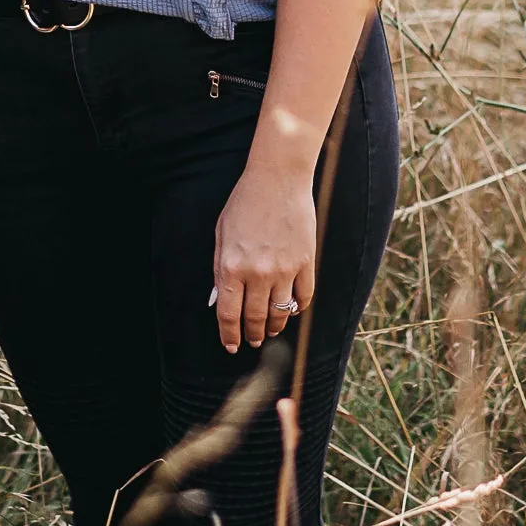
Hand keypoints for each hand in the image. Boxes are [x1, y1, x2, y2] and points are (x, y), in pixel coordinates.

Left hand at [210, 163, 316, 353]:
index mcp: (231, 266)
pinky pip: (304, 297)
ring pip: (280, 312)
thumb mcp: (221, 234)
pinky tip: (292, 309)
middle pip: (255, 318)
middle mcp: (257, 273)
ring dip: (274, 326)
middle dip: (252, 334)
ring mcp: (284, 269)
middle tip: (252, 341)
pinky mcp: (305, 262)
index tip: (231, 346)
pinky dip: (298, 308)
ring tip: (270, 329)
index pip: (229, 314)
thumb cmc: (245, 203)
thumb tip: (220, 301)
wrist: (278, 179)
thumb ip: (220, 270)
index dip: (229, 335)